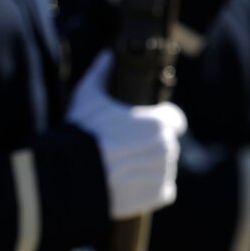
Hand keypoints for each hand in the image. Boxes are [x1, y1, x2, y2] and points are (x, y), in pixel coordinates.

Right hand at [65, 51, 187, 218]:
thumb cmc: (83, 133)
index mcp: (158, 123)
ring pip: (163, 166)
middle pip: (166, 143)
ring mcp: (164, 172)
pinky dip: (151, 188)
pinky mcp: (158, 195)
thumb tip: (107, 55)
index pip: (174, 119)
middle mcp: (167, 147)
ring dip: (149, 166)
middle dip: (149, 144)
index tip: (142, 125)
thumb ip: (101, 72)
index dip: (159, 119)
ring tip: (123, 166)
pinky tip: (130, 183)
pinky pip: (163, 190)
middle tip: (124, 147)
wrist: (75, 176)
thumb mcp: (88, 96)